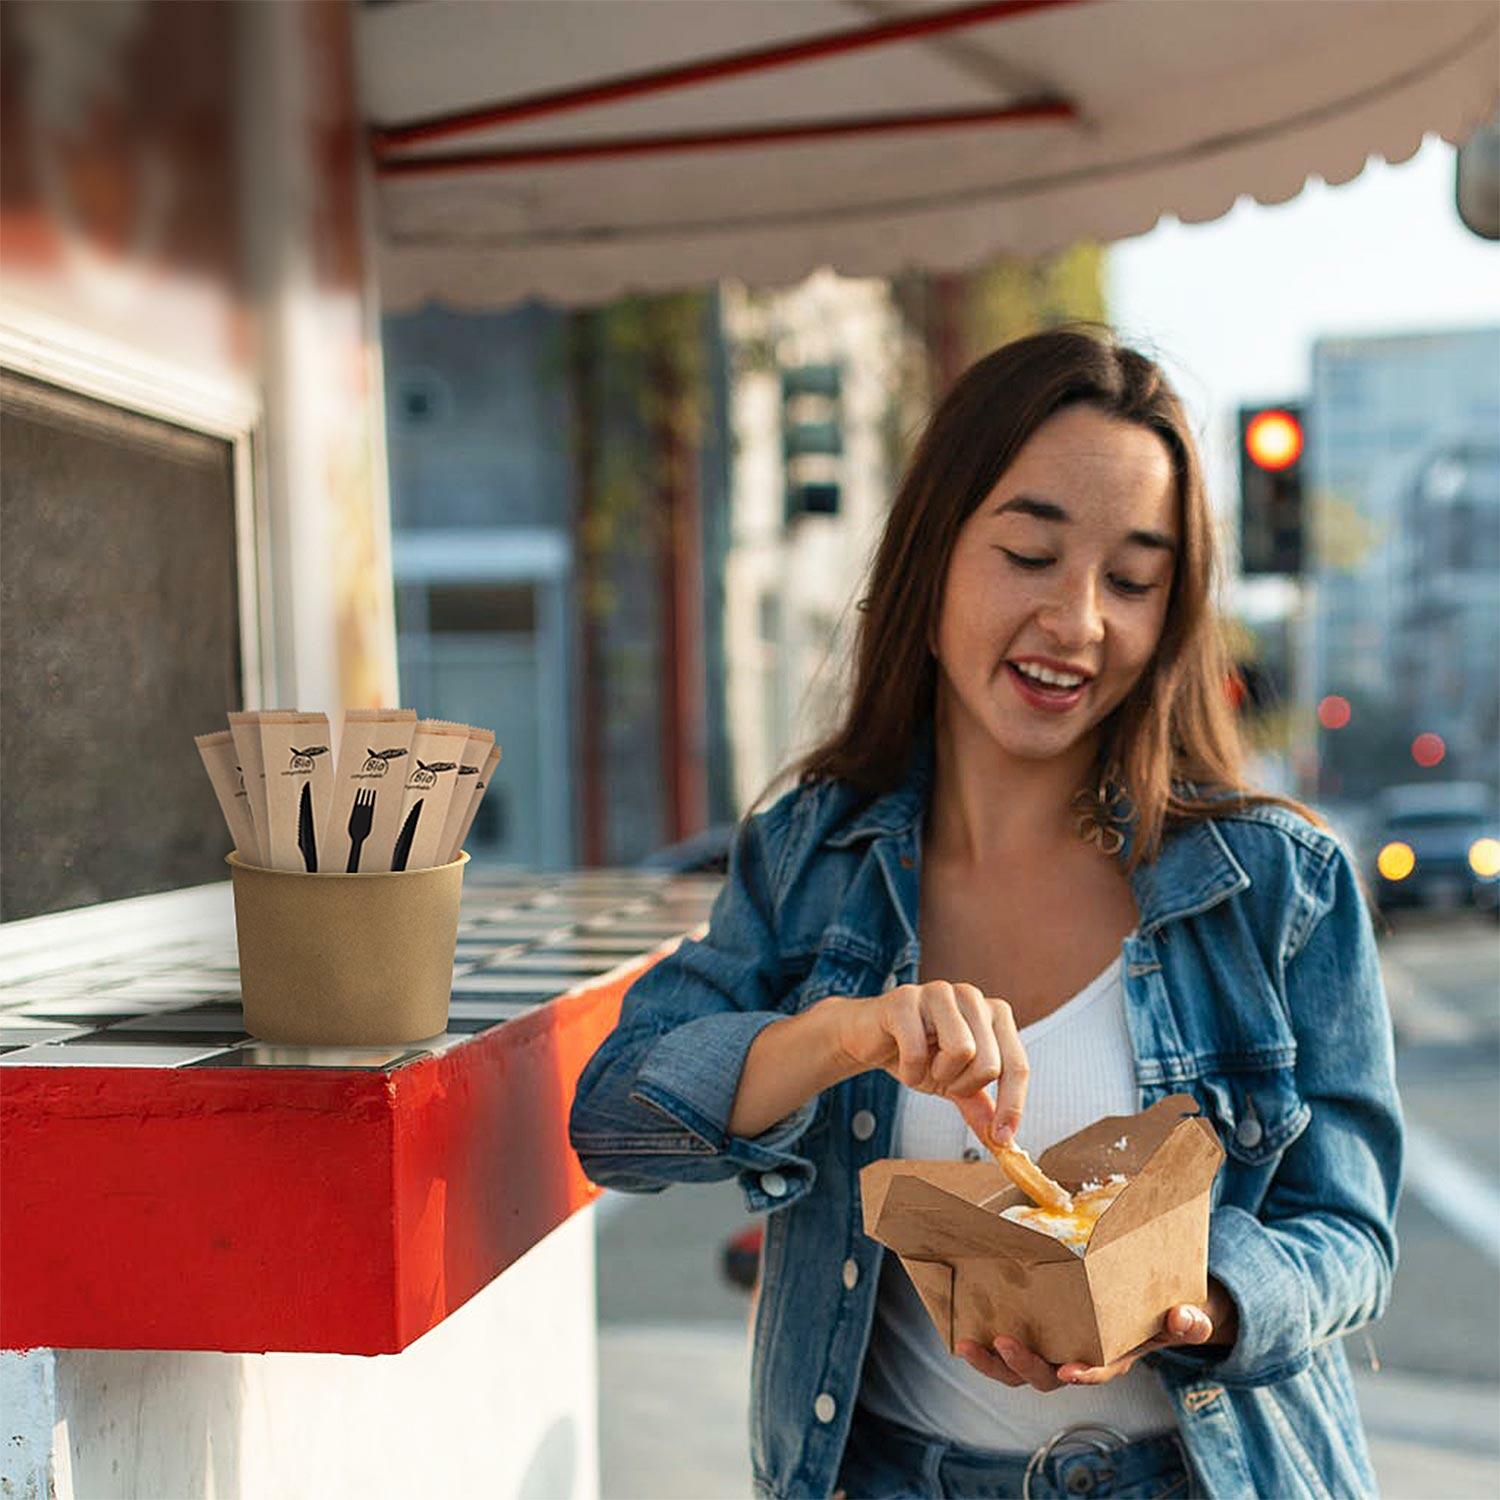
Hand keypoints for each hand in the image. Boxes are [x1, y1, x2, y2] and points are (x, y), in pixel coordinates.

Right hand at [826, 982, 1028, 1144]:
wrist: (868, 1037)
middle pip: (990, 1064)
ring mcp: (939, 993)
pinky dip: (910, 1071)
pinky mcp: (905, 999)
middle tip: (943, 1080)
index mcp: (994, 1014)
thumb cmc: (917, 1052)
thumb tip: (1004, 1143)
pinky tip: (904, 1062)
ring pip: (962, 1050)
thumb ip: (981, 1107)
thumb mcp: (954, 1083)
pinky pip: (918, 1050)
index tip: (1002, 1138)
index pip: (1017, 1065)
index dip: (1012, 1106)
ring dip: (939, 1075)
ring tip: (925, 1066)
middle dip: (964, 1086)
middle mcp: (972, 997)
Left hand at [955, 1281, 1237, 1390]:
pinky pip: (1008, 1348)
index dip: (1084, 1373)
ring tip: (967, 1345)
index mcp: (1113, 1359)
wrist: (1150, 1311)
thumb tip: (1186, 1318)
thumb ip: (1189, 1322)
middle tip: (1002, 1341)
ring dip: (993, 1362)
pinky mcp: (1037, 1335)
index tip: (1071, 1370)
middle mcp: (1079, 1360)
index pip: (1097, 1372)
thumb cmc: (1164, 1315)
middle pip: (1046, 1376)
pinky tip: (964, 1329)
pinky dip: (987, 1345)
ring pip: (1020, 1369)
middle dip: (1023, 1364)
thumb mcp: (1184, 1318)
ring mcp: (1055, 1350)